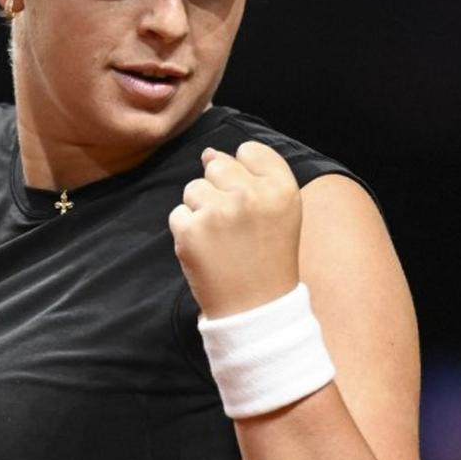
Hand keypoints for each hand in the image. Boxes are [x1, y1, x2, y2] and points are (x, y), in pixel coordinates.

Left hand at [168, 140, 301, 318]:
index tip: (251, 201)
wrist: (256, 308)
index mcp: (281, 188)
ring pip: (193, 188)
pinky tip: (207, 250)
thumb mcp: (282, 211)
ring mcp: (218, 213)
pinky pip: (178, 214)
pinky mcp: (190, 231)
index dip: (246, 174)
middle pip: (217, 165)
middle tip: (235, 225)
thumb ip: (254, 174)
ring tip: (221, 238)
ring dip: (201, 210)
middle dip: (219, 190)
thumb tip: (209, 153)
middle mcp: (251, 195)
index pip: (249, 151)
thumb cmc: (269, 257)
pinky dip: (187, 231)